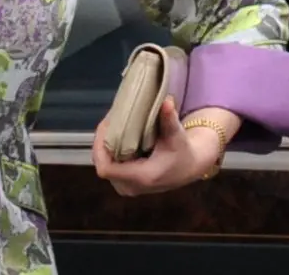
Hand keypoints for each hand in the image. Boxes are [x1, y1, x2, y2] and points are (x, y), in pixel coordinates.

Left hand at [92, 99, 221, 196]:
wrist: (189, 168)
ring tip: (112, 127)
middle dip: (102, 142)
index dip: (100, 146)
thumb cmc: (182, 151)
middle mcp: (131, 187)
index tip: (106, 126)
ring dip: (105, 147)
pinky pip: (110, 168)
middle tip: (110, 121)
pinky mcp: (126, 185)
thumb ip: (169, 119)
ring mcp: (127, 188)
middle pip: (102, 165)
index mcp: (142, 177)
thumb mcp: (177, 135)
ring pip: (104, 166)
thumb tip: (167, 100)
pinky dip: (109, 153)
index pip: (106, 168)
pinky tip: (116, 138)